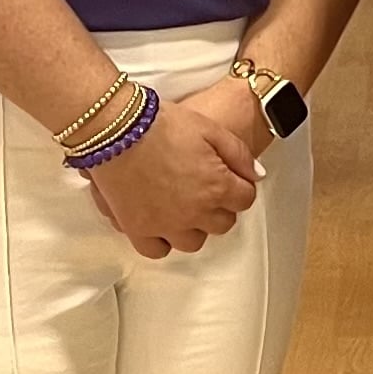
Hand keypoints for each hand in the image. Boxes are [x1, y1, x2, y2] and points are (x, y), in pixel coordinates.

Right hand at [83, 90, 259, 257]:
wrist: (116, 128)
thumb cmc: (161, 124)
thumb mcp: (210, 128)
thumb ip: (239, 154)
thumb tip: (256, 175)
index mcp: (217, 187)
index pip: (244, 200)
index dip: (239, 187)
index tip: (229, 179)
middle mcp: (194, 212)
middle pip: (222, 223)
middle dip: (219, 207)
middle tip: (206, 189)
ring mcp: (165, 224)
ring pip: (193, 241)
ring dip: (193, 226)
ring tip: (183, 206)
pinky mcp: (138, 229)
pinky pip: (157, 250)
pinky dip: (162, 240)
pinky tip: (161, 223)